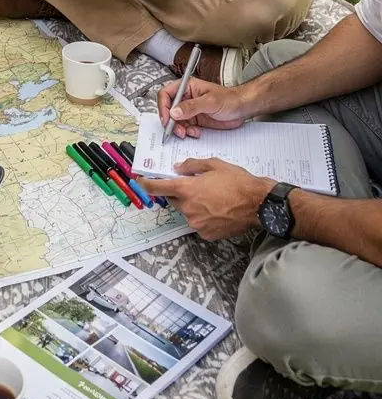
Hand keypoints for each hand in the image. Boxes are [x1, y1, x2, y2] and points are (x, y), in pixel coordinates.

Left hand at [140, 158, 272, 239]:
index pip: (158, 187)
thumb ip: (192, 165)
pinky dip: (203, 216)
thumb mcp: (214, 164)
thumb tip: (178, 168)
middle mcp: (188, 208)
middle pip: (173, 199)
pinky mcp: (206, 234)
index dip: (146, 184)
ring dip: (193, 204)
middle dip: (179, 192)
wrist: (258, 204)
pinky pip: (198, 222)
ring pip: (186, 211)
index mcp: (187, 189)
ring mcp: (196, 223)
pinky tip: (217, 210)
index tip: (139, 181)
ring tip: (212, 198)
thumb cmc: (237, 182)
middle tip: (195, 186)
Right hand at [155, 77, 256, 136]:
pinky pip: (184, 128)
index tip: (167, 118)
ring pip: (175, 121)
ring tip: (187, 133)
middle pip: (168, 109)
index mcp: (187, 87)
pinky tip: (196, 133)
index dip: (163, 106)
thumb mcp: (210, 102)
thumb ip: (191, 106)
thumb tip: (174, 112)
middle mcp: (186, 98)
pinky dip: (187, 133)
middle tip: (177, 130)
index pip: (166, 94)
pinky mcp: (195, 120)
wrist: (242, 109)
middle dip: (170, 121)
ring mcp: (190, 110)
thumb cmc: (230, 99)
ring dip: (179, 129)